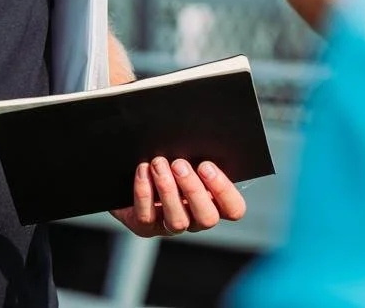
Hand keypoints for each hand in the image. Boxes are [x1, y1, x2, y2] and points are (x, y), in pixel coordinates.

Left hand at [111, 157, 245, 237]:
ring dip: (168, 190)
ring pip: (178, 221)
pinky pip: (147, 217)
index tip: (206, 165)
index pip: (233, 209)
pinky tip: (143, 171)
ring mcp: (171, 226)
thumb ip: (198, 152)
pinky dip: (144, 192)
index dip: (224, 191)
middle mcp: (196, 219)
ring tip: (158, 164)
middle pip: (207, 218)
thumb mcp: (187, 153)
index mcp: (214, 202)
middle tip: (179, 164)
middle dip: (193, 189)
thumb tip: (200, 136)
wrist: (131, 173)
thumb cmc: (168, 158)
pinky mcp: (146, 227)